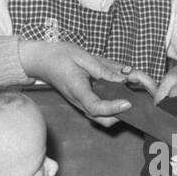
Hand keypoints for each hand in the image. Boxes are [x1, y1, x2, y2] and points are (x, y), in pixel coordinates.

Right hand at [18, 41, 132, 124]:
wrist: (42, 61)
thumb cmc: (60, 56)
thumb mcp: (82, 57)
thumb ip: (102, 69)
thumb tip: (123, 79)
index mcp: (77, 89)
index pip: (96, 107)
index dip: (113, 108)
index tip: (128, 103)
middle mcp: (79, 101)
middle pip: (101, 120)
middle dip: (119, 116)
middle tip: (134, 103)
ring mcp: (80, 104)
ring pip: (100, 119)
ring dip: (117, 114)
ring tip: (130, 99)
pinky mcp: (82, 102)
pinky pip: (98, 112)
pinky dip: (111, 109)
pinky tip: (120, 96)